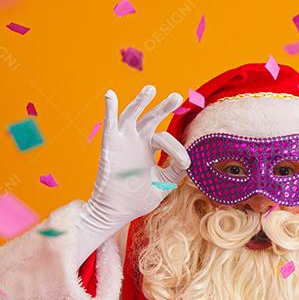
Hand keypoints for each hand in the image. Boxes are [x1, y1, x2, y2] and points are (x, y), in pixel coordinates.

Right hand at [81, 85, 189, 240]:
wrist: (117, 211)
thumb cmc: (139, 198)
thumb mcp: (164, 183)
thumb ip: (176, 170)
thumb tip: (189, 158)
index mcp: (150, 148)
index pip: (166, 139)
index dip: (177, 149)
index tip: (185, 162)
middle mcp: (137, 141)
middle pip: (151, 118)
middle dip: (163, 107)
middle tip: (176, 96)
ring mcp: (123, 141)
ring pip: (132, 116)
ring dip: (141, 101)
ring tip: (151, 88)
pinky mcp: (110, 146)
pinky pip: (109, 124)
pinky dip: (109, 109)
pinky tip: (110, 94)